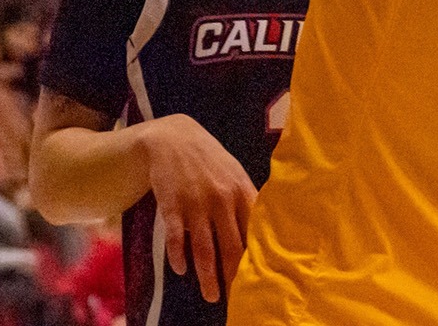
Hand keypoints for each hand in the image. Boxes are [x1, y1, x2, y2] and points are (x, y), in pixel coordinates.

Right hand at [139, 113, 256, 302]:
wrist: (172, 137)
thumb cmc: (209, 160)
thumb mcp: (234, 174)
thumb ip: (249, 201)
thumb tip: (266, 233)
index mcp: (241, 192)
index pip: (254, 234)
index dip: (258, 260)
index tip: (262, 282)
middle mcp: (221, 199)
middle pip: (231, 247)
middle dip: (234, 277)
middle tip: (237, 300)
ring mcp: (195, 202)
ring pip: (203, 247)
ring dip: (207, 275)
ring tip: (212, 297)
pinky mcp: (171, 203)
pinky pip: (174, 235)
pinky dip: (177, 254)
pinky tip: (180, 270)